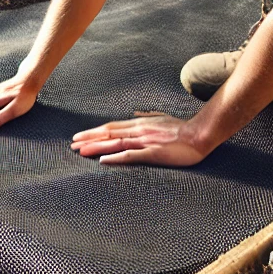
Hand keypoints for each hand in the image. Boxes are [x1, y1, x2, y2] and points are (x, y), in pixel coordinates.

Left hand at [70, 112, 205, 166]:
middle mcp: (139, 130)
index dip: (94, 131)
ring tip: (81, 152)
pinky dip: (115, 157)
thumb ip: (147, 115)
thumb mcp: (162, 117)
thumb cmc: (182, 128)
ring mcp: (145, 141)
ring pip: (115, 143)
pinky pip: (131, 155)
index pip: (111, 127)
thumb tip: (135, 112)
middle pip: (108, 134)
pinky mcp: (153, 153)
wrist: (200, 134)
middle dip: (89, 139)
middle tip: (72, 145)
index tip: (80, 136)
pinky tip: (103, 161)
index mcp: (140, 123)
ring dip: (97, 147)